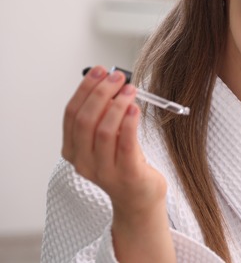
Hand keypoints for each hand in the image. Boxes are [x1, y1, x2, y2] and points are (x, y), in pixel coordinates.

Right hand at [62, 66, 173, 261]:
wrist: (139, 199)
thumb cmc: (125, 162)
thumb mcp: (107, 139)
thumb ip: (104, 115)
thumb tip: (111, 80)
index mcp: (73, 150)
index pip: (72, 114)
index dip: (85, 89)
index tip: (99, 71)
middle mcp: (83, 162)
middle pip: (85, 120)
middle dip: (101, 93)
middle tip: (118, 77)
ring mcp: (104, 171)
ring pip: (104, 131)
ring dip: (117, 104)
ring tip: (131, 89)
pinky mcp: (126, 175)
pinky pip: (125, 144)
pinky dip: (129, 122)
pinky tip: (135, 108)